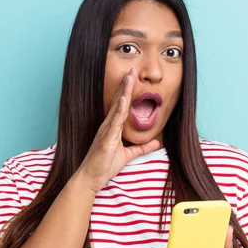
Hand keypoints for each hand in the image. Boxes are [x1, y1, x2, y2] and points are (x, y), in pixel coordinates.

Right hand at [76, 69, 160, 193]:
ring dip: (124, 91)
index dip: (127, 91)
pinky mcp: (106, 139)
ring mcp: (106, 130)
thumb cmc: (104, 166)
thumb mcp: (128, 155)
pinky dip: (119, 109)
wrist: (90, 178)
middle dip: (126, 85)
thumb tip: (157, 143)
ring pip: (117, 107)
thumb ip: (141, 148)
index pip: (121, 105)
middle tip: (132, 69)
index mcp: (112, 127)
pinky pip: (114, 122)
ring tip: (129, 77)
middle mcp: (108, 125)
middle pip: (119, 101)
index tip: (133, 77)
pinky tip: (124, 99)